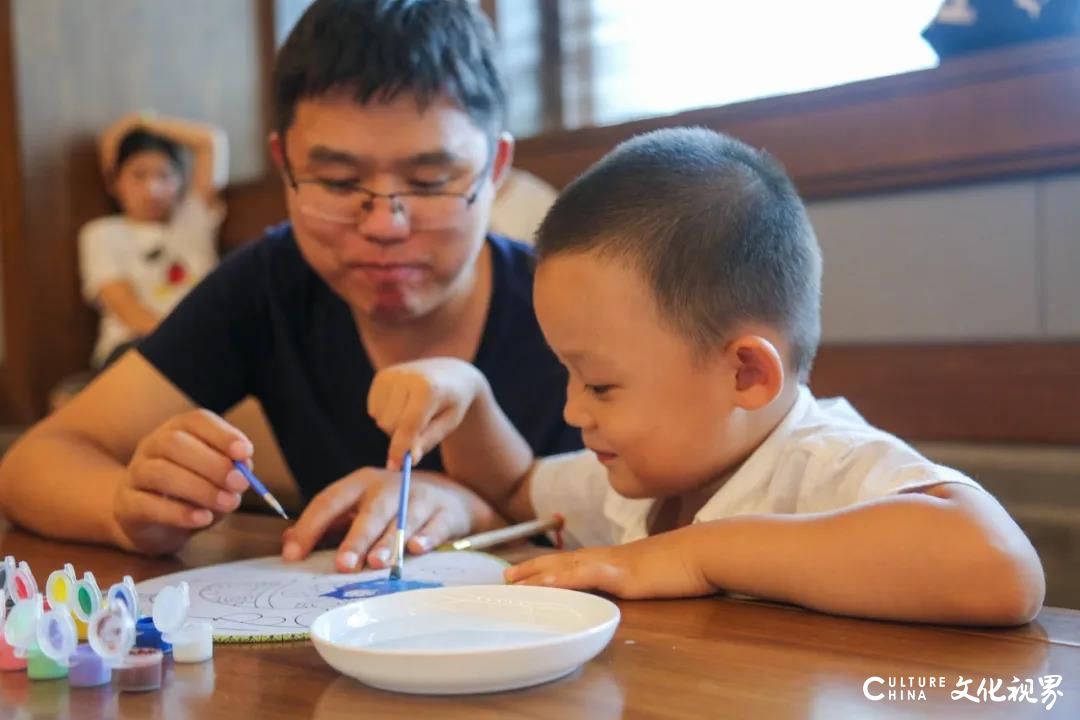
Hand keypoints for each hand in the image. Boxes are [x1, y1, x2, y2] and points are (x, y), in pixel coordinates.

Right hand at [114, 409, 252, 554]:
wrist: (146, 520)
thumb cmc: (190, 491)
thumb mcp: (216, 478)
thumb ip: (231, 471)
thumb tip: (244, 468)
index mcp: (178, 429)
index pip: (197, 421)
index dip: (223, 435)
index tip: (245, 452)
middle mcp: (153, 445)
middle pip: (176, 444)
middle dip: (213, 463)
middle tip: (240, 483)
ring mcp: (135, 473)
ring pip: (161, 473)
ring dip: (200, 489)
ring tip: (228, 503)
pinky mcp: (126, 505)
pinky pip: (149, 505)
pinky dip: (179, 513)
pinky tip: (202, 518)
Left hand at [281, 468, 496, 572]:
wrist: (451, 497)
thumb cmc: (395, 506)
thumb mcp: (360, 507)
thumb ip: (328, 524)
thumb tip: (289, 541)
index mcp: (361, 484)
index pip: (330, 501)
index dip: (310, 528)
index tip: (293, 555)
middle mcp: (389, 486)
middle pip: (370, 512)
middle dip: (356, 539)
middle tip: (343, 565)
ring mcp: (420, 498)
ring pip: (403, 520)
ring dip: (389, 541)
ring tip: (376, 563)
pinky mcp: (446, 513)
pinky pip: (436, 526)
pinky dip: (427, 538)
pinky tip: (416, 549)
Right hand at [368, 358, 485, 469]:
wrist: (451, 373)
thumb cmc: (452, 403)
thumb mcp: (448, 424)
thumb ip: (427, 441)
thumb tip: (405, 461)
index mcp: (429, 388)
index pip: (409, 425)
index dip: (401, 448)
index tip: (395, 467)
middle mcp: (407, 377)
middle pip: (391, 425)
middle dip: (403, 435)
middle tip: (422, 428)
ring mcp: (391, 374)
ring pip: (380, 420)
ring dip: (395, 426)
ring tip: (415, 414)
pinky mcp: (381, 376)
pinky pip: (374, 411)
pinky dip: (386, 415)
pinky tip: (404, 405)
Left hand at [504, 532, 714, 599]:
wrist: (707, 551)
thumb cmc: (688, 563)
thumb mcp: (657, 572)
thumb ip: (642, 576)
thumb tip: (636, 584)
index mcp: (616, 559)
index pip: (575, 561)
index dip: (549, 565)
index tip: (527, 571)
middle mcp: (609, 558)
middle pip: (562, 560)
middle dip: (533, 569)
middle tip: (505, 576)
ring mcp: (614, 564)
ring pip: (567, 566)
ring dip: (538, 574)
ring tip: (513, 582)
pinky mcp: (623, 574)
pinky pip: (588, 575)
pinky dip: (565, 578)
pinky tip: (547, 583)